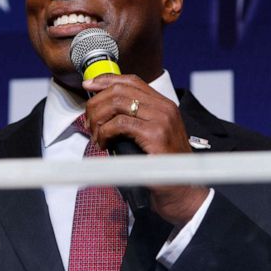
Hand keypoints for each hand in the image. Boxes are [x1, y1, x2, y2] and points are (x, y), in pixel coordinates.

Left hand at [81, 74, 208, 225]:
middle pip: (120, 90)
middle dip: (97, 103)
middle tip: (88, 120)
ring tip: (95, 134)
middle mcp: (164, 107)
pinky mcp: (155, 134)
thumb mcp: (152, 134)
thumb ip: (135, 118)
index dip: (106, 80)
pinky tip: (103, 143)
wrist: (182, 189)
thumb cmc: (163, 165)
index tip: (88, 86)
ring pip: (117, 104)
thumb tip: (103, 109)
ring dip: (98, 119)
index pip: (131, 80)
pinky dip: (104, 132)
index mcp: (164, 104)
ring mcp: (161, 119)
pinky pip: (119, 124)